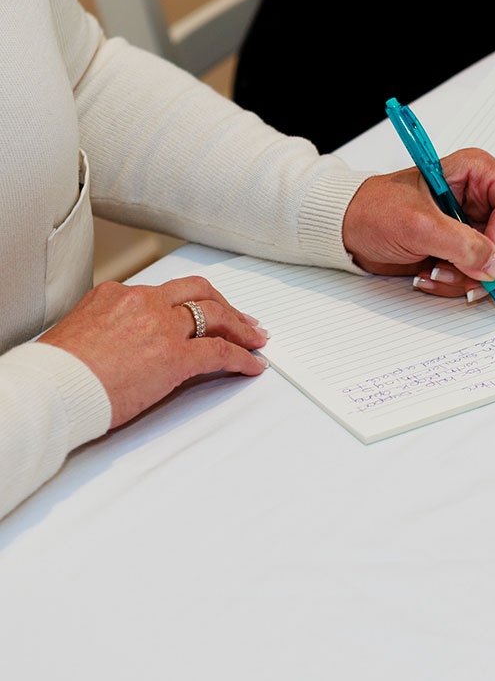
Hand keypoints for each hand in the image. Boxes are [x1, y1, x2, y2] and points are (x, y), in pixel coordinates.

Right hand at [38, 276, 268, 427]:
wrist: (52, 388)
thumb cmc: (57, 372)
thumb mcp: (81, 333)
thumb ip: (110, 329)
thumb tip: (123, 344)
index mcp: (117, 294)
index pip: (165, 291)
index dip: (192, 301)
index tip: (202, 310)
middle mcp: (143, 303)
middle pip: (198, 292)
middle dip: (225, 305)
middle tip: (243, 319)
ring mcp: (161, 327)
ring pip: (216, 315)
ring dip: (241, 327)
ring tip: (256, 339)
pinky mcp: (175, 356)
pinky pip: (221, 352)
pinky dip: (242, 357)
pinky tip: (252, 365)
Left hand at [342, 148, 494, 299]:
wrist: (348, 230)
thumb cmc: (373, 210)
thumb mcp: (418, 225)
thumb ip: (462, 245)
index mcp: (476, 173)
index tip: (486, 256)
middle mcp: (481, 197)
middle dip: (491, 265)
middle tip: (467, 280)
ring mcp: (474, 225)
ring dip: (469, 279)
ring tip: (434, 274)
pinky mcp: (463, 249)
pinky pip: (479, 275)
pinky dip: (457, 284)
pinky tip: (430, 277)